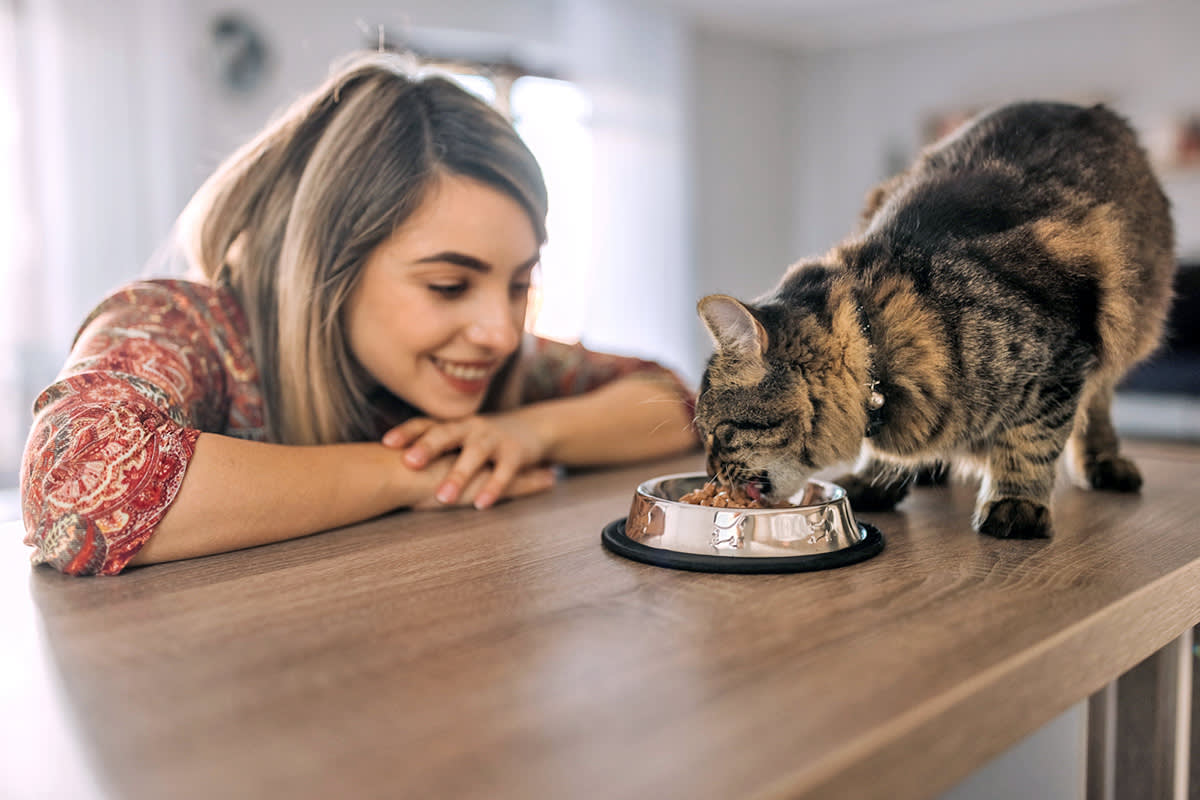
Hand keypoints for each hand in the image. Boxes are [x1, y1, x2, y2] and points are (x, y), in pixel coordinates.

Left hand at [382, 412, 549, 508]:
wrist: (533, 428)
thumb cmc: (481, 441)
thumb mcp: (456, 441)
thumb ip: (428, 453)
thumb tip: (384, 474)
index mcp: (452, 425)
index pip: (425, 424)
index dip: (406, 432)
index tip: (385, 443)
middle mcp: (470, 428)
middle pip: (446, 433)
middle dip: (427, 447)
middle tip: (409, 463)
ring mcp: (493, 439)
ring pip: (474, 454)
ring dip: (459, 475)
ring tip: (443, 497)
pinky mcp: (515, 454)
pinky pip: (503, 472)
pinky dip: (493, 488)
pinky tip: (481, 505)